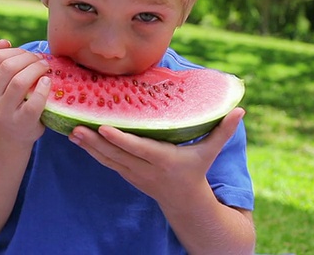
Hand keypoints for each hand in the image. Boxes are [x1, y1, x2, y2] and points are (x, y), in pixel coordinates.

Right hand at [0, 40, 51, 146]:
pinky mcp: (22, 122)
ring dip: (36, 69)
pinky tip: (48, 82)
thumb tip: (4, 42)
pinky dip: (43, 88)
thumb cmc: (7, 102)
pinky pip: (34, 102)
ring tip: (45, 67)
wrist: (11, 135)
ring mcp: (4, 112)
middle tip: (40, 59)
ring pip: (20, 81)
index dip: (16, 51)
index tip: (28, 54)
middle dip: (28, 58)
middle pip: (8, 67)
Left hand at [68, 108, 245, 203]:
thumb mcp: (209, 152)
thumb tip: (241, 109)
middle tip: (77, 128)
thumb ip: (222, 130)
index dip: (120, 139)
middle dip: (95, 142)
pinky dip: (92, 153)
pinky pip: (106, 163)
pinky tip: (79, 141)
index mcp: (163, 160)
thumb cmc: (196, 171)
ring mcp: (133, 174)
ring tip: (72, 133)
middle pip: (116, 155)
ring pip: (107, 160)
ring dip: (88, 147)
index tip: (103, 127)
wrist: (185, 203)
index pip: (138, 149)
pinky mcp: (126, 175)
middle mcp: (145, 168)